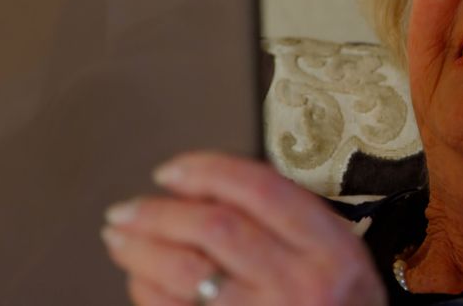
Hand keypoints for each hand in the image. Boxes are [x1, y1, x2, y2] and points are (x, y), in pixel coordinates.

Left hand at [101, 152, 386, 305]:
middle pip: (215, 228)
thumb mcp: (341, 256)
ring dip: (141, 250)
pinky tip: (139, 280)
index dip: (207, 171)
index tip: (174, 170)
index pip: (261, 189)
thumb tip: (211, 188)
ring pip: (186, 273)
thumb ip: (293, 220)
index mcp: (330, 249)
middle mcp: (300, 284)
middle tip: (128, 208)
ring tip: (120, 237)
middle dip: (159, 213)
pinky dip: (147, 292)